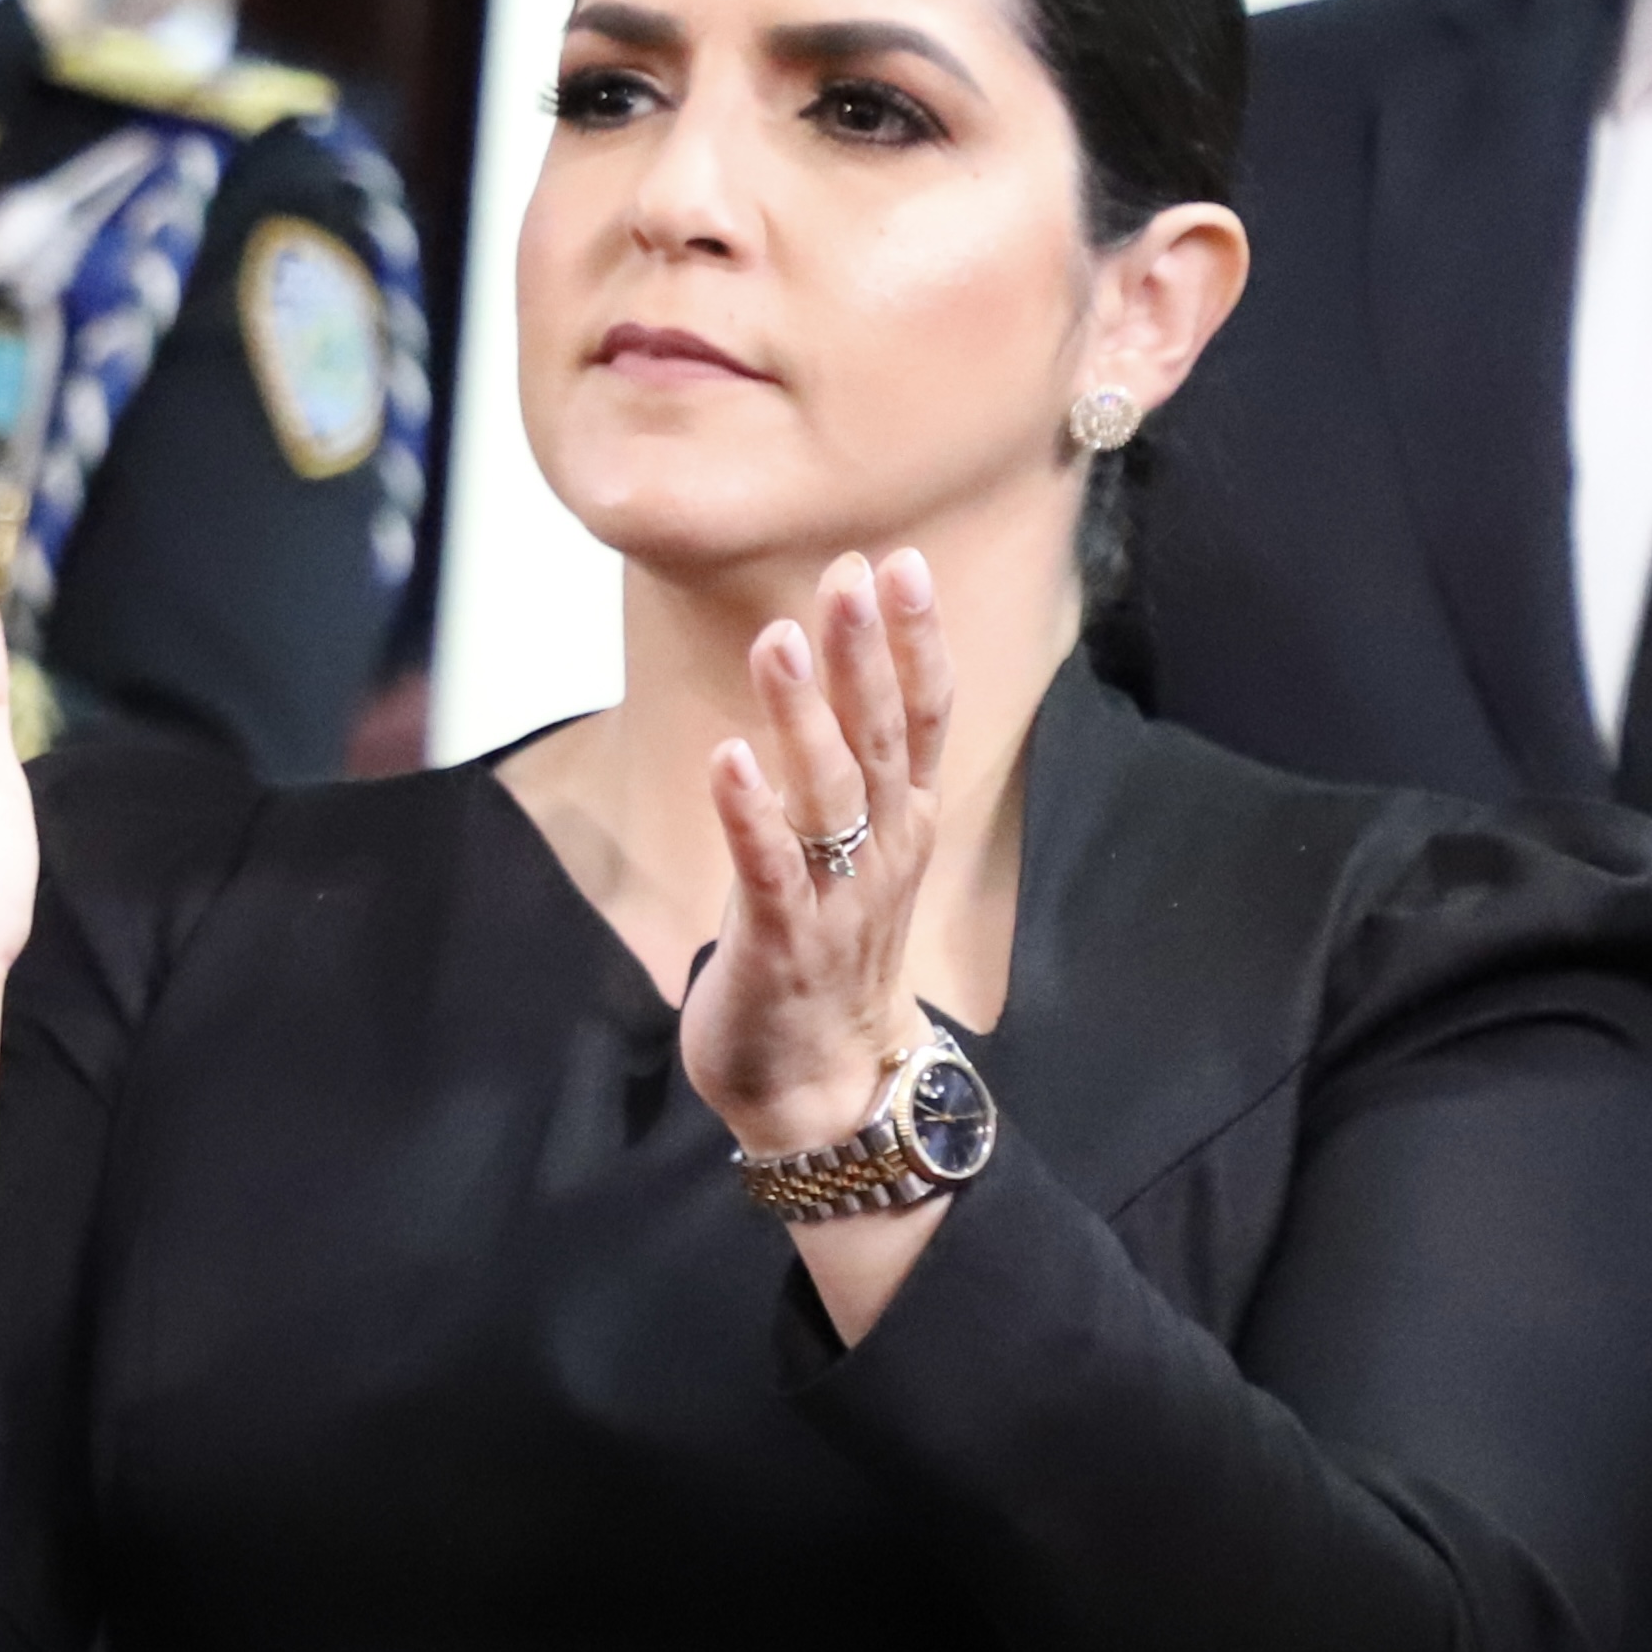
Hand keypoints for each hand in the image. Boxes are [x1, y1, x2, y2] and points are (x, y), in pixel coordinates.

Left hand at [678, 548, 954, 1170]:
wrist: (824, 1087)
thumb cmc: (827, 957)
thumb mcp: (853, 854)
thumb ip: (851, 775)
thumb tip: (831, 681)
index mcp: (902, 825)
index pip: (924, 717)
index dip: (914, 640)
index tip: (898, 563)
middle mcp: (883, 852)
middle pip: (885, 736)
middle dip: (867, 651)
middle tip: (851, 571)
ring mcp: (838, 897)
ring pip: (830, 790)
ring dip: (804, 711)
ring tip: (779, 635)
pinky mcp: (783, 941)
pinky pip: (768, 867)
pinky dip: (749, 811)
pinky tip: (727, 755)